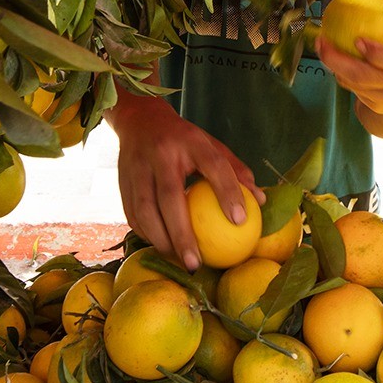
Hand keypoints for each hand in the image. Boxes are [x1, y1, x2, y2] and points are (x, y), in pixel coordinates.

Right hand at [112, 94, 262, 270]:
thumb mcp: (211, 145)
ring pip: (145, 209)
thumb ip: (235, 171)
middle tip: (196, 263)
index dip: (227, 191)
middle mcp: (161, 152)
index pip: (212, 164)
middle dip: (182, 234)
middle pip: (169, 196)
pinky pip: (132, 213)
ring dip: (160, 239)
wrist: (140, 119)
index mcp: (190, 140)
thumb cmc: (184, 140)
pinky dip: (146, 234)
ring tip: (178, 261)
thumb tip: (260, 201)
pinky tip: (162, 247)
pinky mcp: (122, 180)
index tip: (240, 221)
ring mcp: (137, 166)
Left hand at [314, 0, 382, 118]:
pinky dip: (342, 75)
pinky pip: (355, 90)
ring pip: (356, 85)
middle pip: (366, 77)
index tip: (358, 40)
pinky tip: (332, 60)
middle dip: (339, 61)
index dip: (378, 54)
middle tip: (322, 42)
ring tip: (321, 48)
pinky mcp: (378, 107)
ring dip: (335, 67)